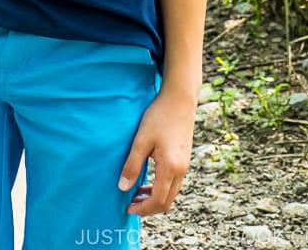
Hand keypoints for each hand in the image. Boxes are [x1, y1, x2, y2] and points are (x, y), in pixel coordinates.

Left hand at [118, 87, 195, 216]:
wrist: (179, 99)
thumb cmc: (159, 116)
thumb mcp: (142, 140)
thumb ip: (132, 164)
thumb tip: (123, 188)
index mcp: (170, 168)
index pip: (158, 201)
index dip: (143, 209)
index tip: (128, 208)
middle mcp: (181, 171)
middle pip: (166, 202)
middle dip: (149, 208)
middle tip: (131, 204)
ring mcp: (184, 166)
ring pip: (171, 193)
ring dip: (155, 198)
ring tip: (136, 193)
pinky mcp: (184, 159)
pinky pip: (173, 183)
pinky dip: (161, 188)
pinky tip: (148, 180)